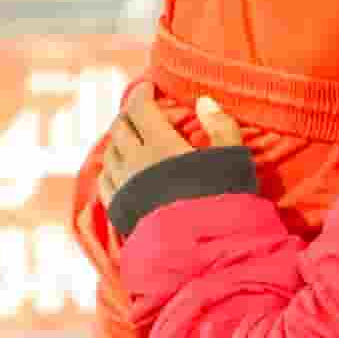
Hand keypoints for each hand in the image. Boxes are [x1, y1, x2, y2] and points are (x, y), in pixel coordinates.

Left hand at [93, 87, 247, 208]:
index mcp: (160, 145)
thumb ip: (221, 126)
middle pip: (120, 127)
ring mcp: (123, 186)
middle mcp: (134, 161)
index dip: (143, 93)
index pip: (140, 109)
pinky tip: (120, 168)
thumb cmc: (222, 201)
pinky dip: (112, 166)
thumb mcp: (232, 160)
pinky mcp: (119, 208)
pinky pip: (106, 179)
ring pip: (110, 152)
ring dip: (119, 139)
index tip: (149, 87)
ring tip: (131, 137)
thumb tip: (204, 101)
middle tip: (141, 110)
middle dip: (129, 114)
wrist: (201, 250)